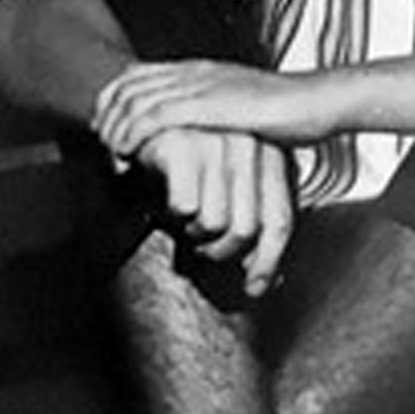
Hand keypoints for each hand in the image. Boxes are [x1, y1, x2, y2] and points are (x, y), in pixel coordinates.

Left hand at [93, 59, 339, 153]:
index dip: (116, 100)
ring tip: (109, 152)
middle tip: (100, 143)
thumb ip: (218, 111)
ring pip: (133, 101)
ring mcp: (198, 86)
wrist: (316, 102)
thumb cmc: (290, 111)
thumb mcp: (244, 105)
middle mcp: (193, 71)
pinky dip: (131, 135)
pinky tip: (125, 153)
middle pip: (127, 85)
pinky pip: (152, 117)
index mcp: (201, 68)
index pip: (139, 75)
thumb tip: (202, 133)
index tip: (110, 128)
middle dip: (106, 114)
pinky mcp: (206, 105)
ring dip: (113, 128)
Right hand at [132, 124, 296, 298]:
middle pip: (246, 228)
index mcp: (270, 153)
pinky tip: (166, 201)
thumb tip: (267, 280)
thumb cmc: (184, 164)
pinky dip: (171, 214)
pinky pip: (184, 207)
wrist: (135, 127)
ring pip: (215, 222)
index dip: (268, 260)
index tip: (256, 286)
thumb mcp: (227, 190)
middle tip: (200, 247)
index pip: (280, 220)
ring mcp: (217, 141)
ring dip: (192, 233)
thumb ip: (251, 225)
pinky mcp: (182, 145)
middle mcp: (250, 144)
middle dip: (219, 251)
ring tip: (183, 217)